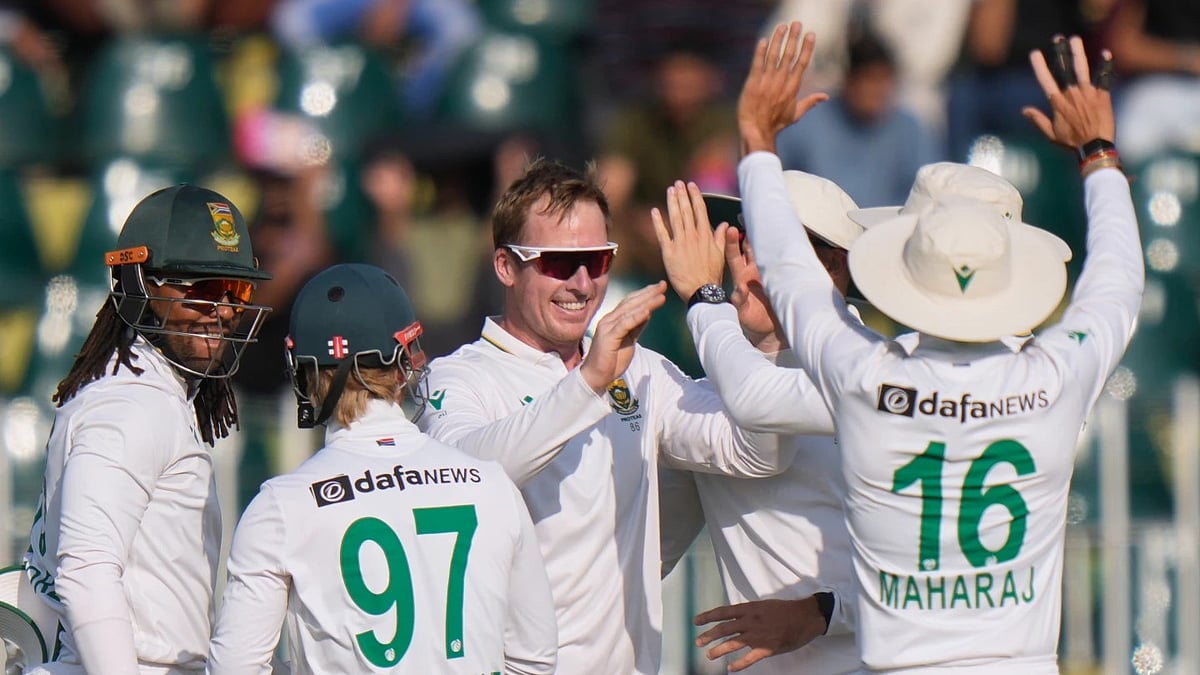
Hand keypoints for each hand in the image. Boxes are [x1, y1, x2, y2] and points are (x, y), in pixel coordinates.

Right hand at [579, 282, 666, 391]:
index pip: (631, 302)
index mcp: (614, 320)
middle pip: (631, 302)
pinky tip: (647, 311)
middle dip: (648, 293)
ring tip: (661, 295)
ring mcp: (608, 327)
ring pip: (629, 311)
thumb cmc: (611, 360)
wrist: (596, 376)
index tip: (659, 287)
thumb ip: (636, 326)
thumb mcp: (629, 340)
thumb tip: (648, 313)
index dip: (645, 294)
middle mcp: (610, 320)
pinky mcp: (608, 337)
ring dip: (646, 302)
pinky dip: (636, 317)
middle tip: (663, 285)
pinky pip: (625, 324)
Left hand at [651, 181, 727, 302]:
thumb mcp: (720, 255)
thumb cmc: (712, 276)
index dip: (695, 196)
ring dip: (672, 203)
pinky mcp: (669, 252)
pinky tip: (655, 211)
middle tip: (678, 183)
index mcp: (705, 236)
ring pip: (675, 218)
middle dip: (682, 195)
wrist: (701, 291)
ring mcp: (680, 243)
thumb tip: (725, 224)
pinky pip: (662, 234)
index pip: (700, 211)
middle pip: (686, 211)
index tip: (691, 186)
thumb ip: (720, 238)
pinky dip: (658, 222)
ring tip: (670, 190)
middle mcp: (693, 236)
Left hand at [694, 597, 827, 671]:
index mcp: (749, 609)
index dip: (707, 617)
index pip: (722, 612)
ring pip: (732, 643)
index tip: (696, 621)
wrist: (805, 616)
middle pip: (723, 629)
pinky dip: (738, 664)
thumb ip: (748, 612)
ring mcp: (758, 635)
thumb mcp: (763, 605)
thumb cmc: (785, 610)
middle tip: (698, 642)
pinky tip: (730, 668)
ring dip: (718, 650)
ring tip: (709, 655)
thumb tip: (735, 617)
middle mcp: (750, 621)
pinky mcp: (767, 648)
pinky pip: (749, 658)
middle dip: (708, 636)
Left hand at [724, 229, 786, 349]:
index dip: (732, 243)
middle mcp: (754, 271)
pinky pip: (781, 260)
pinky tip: (785, 237)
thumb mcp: (743, 313)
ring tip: (767, 220)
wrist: (771, 330)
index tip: (730, 229)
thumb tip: (738, 290)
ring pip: (766, 250)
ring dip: (766, 238)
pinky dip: (782, 249)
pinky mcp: (780, 276)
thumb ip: (740, 301)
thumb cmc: (752, 320)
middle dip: (750, 232)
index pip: (734, 256)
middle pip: (751, 247)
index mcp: (742, 277)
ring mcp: (767, 272)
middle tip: (750, 215)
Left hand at [737, 22, 828, 155]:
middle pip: (789, 55)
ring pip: (774, 56)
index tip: (811, 34)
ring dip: (778, 40)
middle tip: (797, 23)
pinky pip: (757, 64)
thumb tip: (826, 96)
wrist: (757, 131)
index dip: (807, 48)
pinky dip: (760, 52)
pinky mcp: (753, 83)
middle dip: (794, 38)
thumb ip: (810, 102)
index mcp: (792, 88)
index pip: (802, 63)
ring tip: (782, 26)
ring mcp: (766, 82)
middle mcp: (781, 82)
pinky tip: (764, 41)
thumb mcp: (796, 114)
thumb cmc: (776, 123)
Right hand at [1022, 35, 1115, 148]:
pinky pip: (1104, 77)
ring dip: (1078, 52)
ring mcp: (1087, 93)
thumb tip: (1024, 110)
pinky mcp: (1102, 95)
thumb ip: (1038, 119)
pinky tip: (1106, 53)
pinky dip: (1105, 65)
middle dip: (1060, 52)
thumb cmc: (1072, 142)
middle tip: (1057, 38)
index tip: (1035, 53)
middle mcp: (1071, 94)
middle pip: (1064, 69)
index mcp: (1058, 102)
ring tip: (1074, 39)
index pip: (1046, 80)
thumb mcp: (1051, 134)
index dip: (1040, 66)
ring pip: (1082, 68)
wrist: (1095, 146)